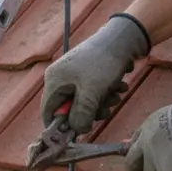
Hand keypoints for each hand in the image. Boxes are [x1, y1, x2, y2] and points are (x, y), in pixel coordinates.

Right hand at [41, 14, 149, 133]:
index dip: (61, 126)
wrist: (123, 38)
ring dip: (102, 103)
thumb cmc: (104, 64)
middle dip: (89, 112)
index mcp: (54, 81)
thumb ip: (81, 115)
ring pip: (84, 102)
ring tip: (116, 94)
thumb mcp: (92, 93)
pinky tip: (118, 86)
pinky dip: (106, 93)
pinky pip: (93, 92)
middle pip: (69, 109)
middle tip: (105, 109)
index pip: (48, 112)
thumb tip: (77, 130)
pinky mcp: (87, 73)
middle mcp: (60, 78)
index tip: (78, 131)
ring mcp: (74, 75)